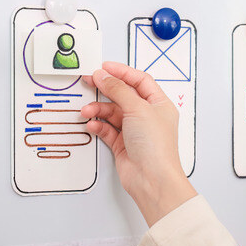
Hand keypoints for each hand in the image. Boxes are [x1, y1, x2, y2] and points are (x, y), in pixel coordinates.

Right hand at [81, 62, 196, 225]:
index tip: (104, 67)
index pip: (140, 80)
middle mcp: (147, 116)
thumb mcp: (138, 109)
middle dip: (105, 89)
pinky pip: (107, 129)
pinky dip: (98, 126)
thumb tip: (104, 76)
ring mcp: (135, 130)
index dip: (122, 72)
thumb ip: (118, 90)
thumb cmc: (156, 146)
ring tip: (87, 111)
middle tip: (88, 81)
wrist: (151, 179)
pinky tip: (92, 125)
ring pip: (112, 113)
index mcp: (159, 104)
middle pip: (123, 95)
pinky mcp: (123, 144)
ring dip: (98, 110)